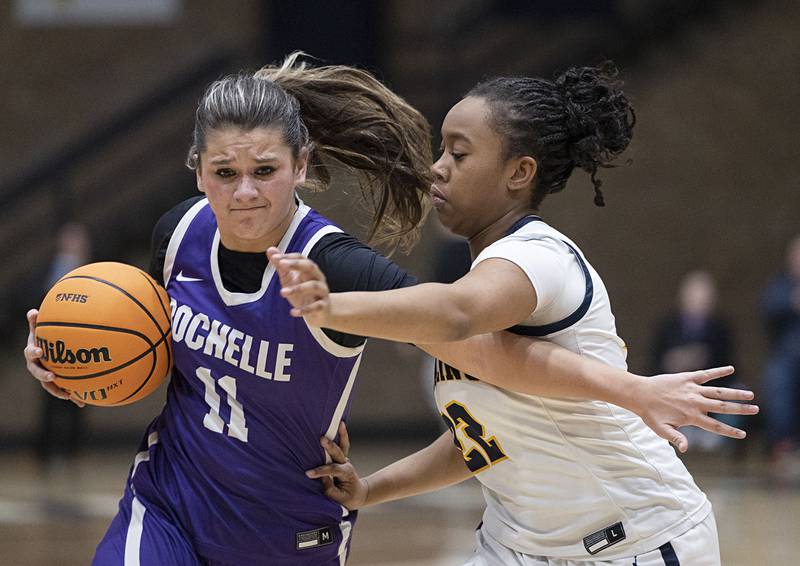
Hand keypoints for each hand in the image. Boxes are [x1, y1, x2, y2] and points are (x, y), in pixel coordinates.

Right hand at [23, 309, 84, 406]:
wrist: (48, 349)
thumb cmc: (44, 336)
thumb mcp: (40, 328)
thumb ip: (37, 321)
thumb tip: (33, 311)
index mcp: (33, 353)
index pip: (30, 353)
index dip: (34, 352)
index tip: (40, 351)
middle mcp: (37, 366)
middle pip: (38, 373)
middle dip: (44, 376)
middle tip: (52, 377)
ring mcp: (46, 375)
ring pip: (49, 386)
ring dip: (57, 391)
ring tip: (67, 395)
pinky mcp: (57, 382)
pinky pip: (63, 390)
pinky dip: (72, 397)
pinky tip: (82, 403)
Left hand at [267, 248, 331, 327]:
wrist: (320, 313)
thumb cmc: (303, 293)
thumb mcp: (290, 279)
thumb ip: (281, 266)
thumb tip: (270, 249)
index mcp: (309, 270)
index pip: (301, 258)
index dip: (289, 257)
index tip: (274, 257)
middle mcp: (318, 278)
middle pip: (310, 266)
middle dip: (296, 264)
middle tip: (281, 265)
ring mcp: (322, 291)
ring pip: (313, 286)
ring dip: (298, 288)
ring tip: (282, 292)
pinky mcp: (323, 306)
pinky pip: (316, 306)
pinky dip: (305, 309)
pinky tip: (293, 312)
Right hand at [305, 422, 368, 509]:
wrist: (358, 494)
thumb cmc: (348, 498)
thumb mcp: (339, 499)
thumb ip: (330, 489)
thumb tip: (322, 478)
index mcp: (346, 474)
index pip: (332, 470)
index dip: (321, 471)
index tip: (308, 473)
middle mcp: (346, 464)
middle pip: (338, 454)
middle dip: (329, 446)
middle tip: (322, 439)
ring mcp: (344, 459)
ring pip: (342, 446)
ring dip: (339, 435)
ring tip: (338, 423)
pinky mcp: (340, 457)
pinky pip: (343, 444)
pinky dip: (342, 434)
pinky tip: (341, 423)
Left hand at [630, 366, 756, 452]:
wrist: (639, 394)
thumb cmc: (650, 414)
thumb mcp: (662, 430)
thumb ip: (676, 438)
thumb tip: (686, 449)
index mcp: (690, 417)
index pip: (715, 426)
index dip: (729, 431)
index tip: (743, 435)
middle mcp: (694, 402)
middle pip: (722, 407)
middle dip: (740, 409)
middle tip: (756, 410)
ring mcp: (692, 389)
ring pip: (718, 391)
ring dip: (735, 393)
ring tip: (750, 394)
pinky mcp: (687, 378)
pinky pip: (706, 374)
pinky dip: (718, 371)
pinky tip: (731, 369)